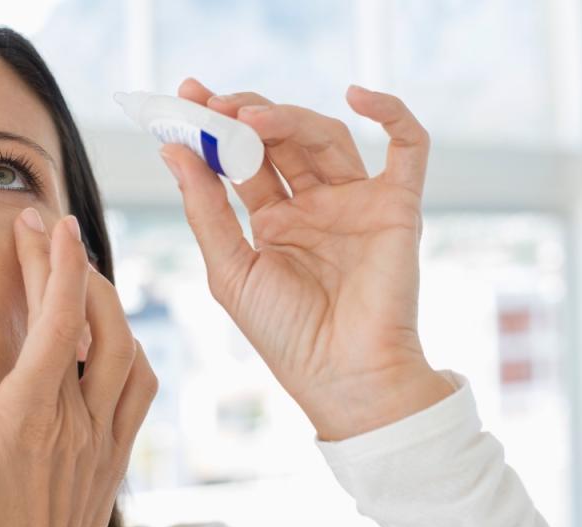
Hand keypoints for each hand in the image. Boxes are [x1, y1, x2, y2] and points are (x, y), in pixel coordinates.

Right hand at [0, 209, 157, 526]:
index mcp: (29, 418)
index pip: (56, 320)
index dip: (55, 262)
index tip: (48, 222)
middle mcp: (77, 422)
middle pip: (93, 321)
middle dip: (71, 263)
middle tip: (45, 228)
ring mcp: (105, 439)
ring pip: (126, 348)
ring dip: (106, 303)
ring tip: (73, 274)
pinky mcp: (117, 456)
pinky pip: (140, 386)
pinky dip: (127, 347)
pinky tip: (103, 340)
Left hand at [161, 78, 452, 440]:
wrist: (343, 377)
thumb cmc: (284, 335)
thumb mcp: (230, 269)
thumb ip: (205, 208)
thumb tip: (172, 150)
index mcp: (272, 221)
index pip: (242, 160)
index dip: (217, 128)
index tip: (187, 97)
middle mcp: (313, 206)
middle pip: (281, 140)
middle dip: (246, 115)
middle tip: (214, 102)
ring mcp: (355, 203)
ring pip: (325, 137)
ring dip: (287, 119)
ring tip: (248, 118)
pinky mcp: (396, 207)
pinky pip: (409, 149)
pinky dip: (392, 115)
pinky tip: (358, 95)